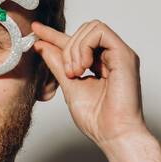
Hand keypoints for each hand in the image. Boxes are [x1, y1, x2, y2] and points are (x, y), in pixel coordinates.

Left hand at [31, 20, 145, 146]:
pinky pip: (100, 32)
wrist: (113, 134)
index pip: (76, 41)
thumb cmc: (97, 119)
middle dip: (67, 47)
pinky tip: (84, 67)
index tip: (36, 30)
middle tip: (67, 74)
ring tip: (76, 73)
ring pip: (91, 27)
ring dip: (75, 48)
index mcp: (100, 64)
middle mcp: (111, 56)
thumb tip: (41, 46)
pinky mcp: (125, 54)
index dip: (54, 35)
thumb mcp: (69, 86)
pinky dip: (85, 47)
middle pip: (83, 30)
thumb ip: (57, 65)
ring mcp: (119, 53)